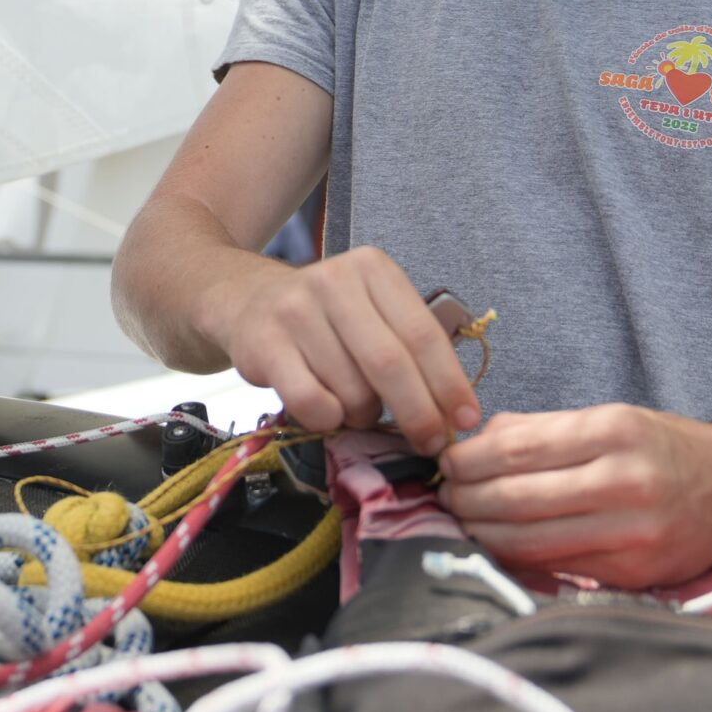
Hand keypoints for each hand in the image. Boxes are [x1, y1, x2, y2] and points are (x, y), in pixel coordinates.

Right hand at [213, 246, 480, 455]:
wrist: (246, 300)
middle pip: (390, 364)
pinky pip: (311, 402)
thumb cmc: (326, 317)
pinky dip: (328, 420)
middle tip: (430, 442)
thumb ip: (410, 348)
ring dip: (363, 416)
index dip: (448, 383)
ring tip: (356, 408)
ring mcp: (295, 310)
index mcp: (372, 269)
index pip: (423, 334)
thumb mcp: (371, 311)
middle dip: (418, 413)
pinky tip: (327, 412)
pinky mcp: (263, 342)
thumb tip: (454, 413)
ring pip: (351, 390)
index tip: (465, 420)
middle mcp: (334, 281)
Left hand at [437, 405, 711, 587]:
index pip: (517, 449)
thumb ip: (542, 429)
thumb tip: (476, 440)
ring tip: (464, 522)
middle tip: (446, 496)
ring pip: (531, 540)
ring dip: (485, 534)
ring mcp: (631, 532)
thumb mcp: (611, 417)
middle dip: (468, 500)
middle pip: (517, 497)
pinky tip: (501, 546)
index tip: (446, 461)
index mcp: (613, 431)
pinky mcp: (634, 572)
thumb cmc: (663, 449)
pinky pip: (559, 567)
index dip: (469, 459)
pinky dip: (520, 558)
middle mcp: (624, 481)